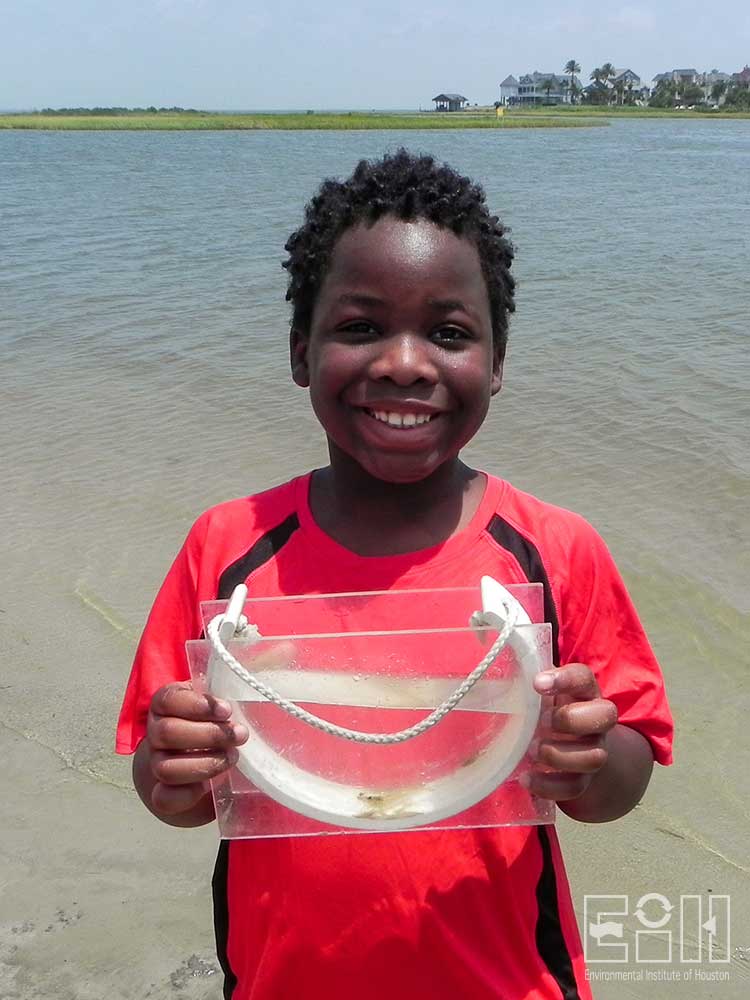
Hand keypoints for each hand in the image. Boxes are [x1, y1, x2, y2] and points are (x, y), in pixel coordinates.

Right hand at [145, 682, 247, 815]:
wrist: (197, 765)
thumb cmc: (217, 724)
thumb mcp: (220, 705)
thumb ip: (229, 692)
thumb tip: (253, 677)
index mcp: (167, 705)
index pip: (168, 700)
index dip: (197, 704)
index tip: (226, 710)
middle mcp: (156, 733)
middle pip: (167, 733)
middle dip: (209, 734)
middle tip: (240, 735)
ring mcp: (156, 764)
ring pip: (166, 768)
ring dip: (205, 764)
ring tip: (232, 757)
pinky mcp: (161, 795)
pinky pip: (164, 798)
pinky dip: (190, 793)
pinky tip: (212, 785)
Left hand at [526, 664, 617, 801]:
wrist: (567, 745)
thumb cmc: (544, 709)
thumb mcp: (537, 694)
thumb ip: (522, 686)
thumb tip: (489, 683)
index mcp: (583, 691)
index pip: (584, 678)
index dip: (566, 679)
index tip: (538, 683)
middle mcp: (596, 720)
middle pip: (605, 716)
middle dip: (570, 719)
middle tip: (541, 721)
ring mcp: (594, 750)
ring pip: (594, 757)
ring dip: (559, 755)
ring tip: (531, 751)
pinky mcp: (584, 779)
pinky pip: (575, 787)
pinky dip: (549, 786)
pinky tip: (526, 778)